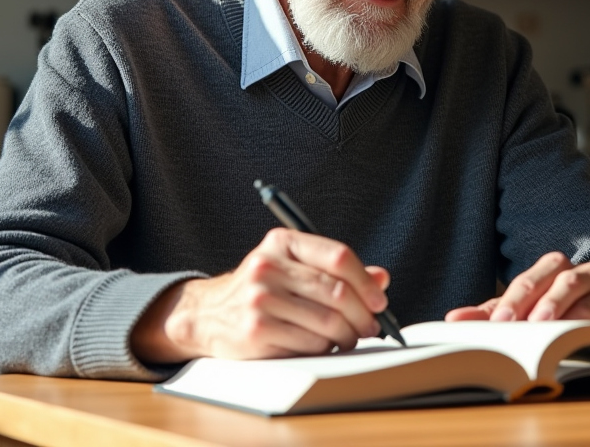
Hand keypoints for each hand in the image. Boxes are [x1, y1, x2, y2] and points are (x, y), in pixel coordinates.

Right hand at [132, 228, 389, 362]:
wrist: (207, 314)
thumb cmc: (261, 290)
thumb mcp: (293, 268)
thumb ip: (336, 271)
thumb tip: (382, 278)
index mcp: (282, 243)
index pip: (338, 256)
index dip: (366, 281)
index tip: (379, 300)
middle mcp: (268, 266)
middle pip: (336, 292)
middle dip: (362, 314)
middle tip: (371, 326)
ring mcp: (259, 299)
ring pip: (327, 321)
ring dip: (347, 335)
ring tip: (347, 337)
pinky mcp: (256, 331)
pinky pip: (310, 343)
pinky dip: (324, 348)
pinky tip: (322, 345)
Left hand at [443, 252, 589, 326]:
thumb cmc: (563, 311)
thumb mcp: (526, 312)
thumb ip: (491, 314)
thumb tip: (453, 320)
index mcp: (552, 269)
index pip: (527, 281)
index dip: (510, 301)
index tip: (495, 322)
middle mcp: (577, 271)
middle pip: (553, 277)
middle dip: (530, 299)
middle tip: (513, 323)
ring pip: (579, 285)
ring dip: (559, 305)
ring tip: (542, 325)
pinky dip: (588, 319)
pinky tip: (574, 332)